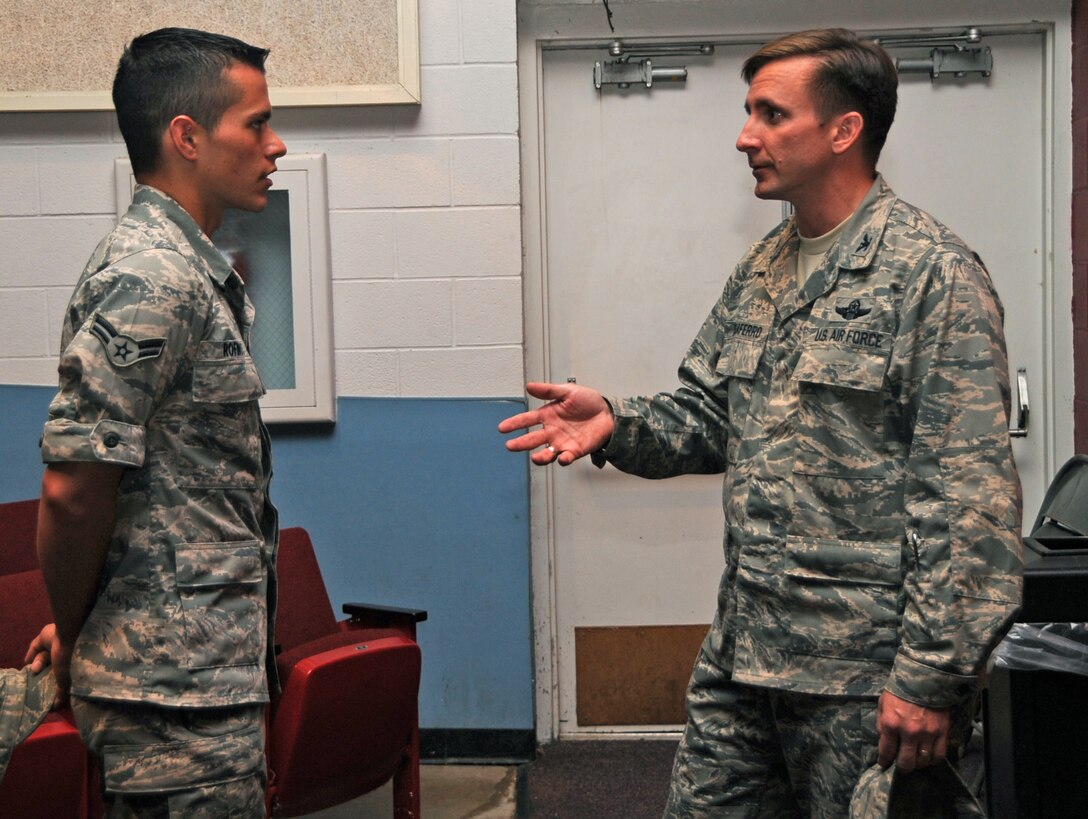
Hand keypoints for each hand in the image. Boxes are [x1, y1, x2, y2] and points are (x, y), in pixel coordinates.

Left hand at [23, 623, 70, 705]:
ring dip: (38, 663)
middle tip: (37, 680)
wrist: (69, 636)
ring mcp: (54, 645)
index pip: (60, 675)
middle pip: (50, 667)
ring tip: (35, 669)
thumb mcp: (66, 679)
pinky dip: (31, 654)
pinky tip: (27, 662)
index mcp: (71, 663)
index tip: (45, 691)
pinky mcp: (45, 637)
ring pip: (42, 658)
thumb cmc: (70, 659)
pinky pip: (35, 647)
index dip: (53, 683)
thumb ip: (61, 692)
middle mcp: (64, 654)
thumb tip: (55, 707)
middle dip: (43, 674)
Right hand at [498, 381, 614, 465]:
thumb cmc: (587, 401)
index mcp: (547, 415)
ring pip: (546, 453)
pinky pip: (566, 457)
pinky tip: (562, 457)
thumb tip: (529, 386)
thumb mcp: (568, 391)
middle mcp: (551, 431)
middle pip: (532, 439)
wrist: (608, 413)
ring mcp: (562, 442)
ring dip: (540, 457)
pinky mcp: (575, 450)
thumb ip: (549, 390)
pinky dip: (563, 459)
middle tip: (510, 446)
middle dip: (521, 443)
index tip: (502, 428)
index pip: (527, 420)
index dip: (514, 424)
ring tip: (535, 458)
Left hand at [876, 690, 949, 771]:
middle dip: (902, 768)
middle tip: (901, 767)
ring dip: (918, 765)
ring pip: (923, 761)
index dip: (884, 761)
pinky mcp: (941, 732)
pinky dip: (933, 760)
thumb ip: (882, 723)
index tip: (884, 763)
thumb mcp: (883, 704)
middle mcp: (909, 732)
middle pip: (906, 762)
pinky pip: (939, 755)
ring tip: (915, 762)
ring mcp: (927, 733)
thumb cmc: (900, 691)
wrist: (924, 678)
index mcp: (891, 723)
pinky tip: (928, 758)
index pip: (886, 751)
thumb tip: (883, 740)